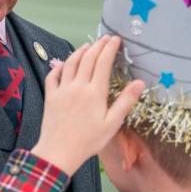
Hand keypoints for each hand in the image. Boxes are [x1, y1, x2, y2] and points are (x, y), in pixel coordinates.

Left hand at [32, 36, 143, 172]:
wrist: (58, 152)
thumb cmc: (89, 141)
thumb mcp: (112, 124)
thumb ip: (125, 102)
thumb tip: (140, 82)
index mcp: (95, 92)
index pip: (103, 62)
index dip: (110, 48)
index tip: (116, 39)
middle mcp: (78, 86)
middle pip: (88, 58)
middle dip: (98, 45)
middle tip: (105, 38)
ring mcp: (62, 90)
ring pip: (70, 63)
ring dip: (80, 51)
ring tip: (87, 46)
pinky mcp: (50, 96)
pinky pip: (53, 76)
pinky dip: (59, 66)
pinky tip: (64, 64)